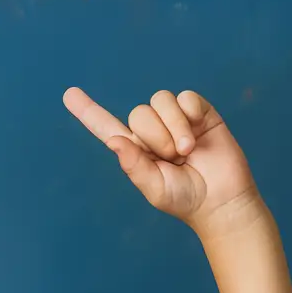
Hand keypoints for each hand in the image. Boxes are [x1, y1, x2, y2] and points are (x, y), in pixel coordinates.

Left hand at [64, 86, 260, 233]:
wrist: (222, 198)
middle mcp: (153, 130)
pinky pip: (185, 97)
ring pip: (160, 101)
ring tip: (187, 150)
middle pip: (138, 113)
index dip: (88, 111)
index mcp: (135, 149)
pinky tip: (199, 131)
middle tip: (173, 158)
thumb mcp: (154, 188)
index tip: (69, 93)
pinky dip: (189, 114)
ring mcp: (176, 119)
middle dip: (155, 137)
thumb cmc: (185, 198)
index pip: (106, 126)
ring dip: (172, 127)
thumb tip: (114, 141)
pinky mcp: (200, 112)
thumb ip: (134, 166)